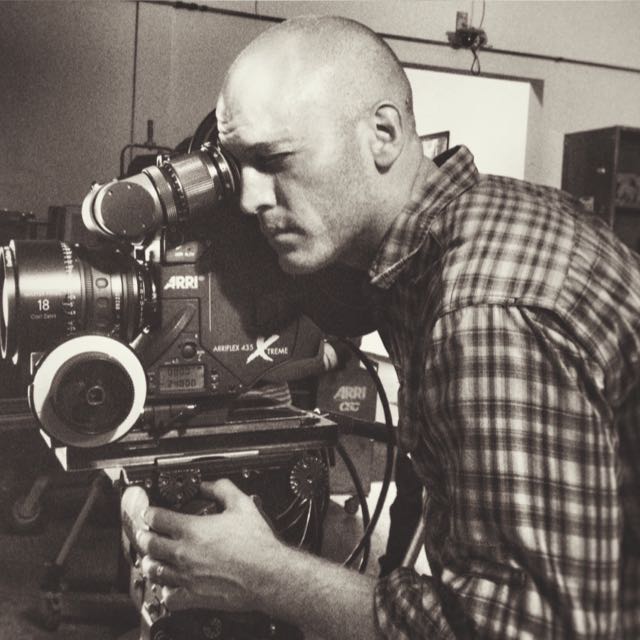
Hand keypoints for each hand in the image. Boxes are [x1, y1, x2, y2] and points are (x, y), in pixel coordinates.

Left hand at [135, 478, 282, 611]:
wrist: (267, 574)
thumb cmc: (257, 543)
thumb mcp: (242, 504)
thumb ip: (221, 488)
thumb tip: (208, 484)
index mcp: (192, 529)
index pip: (156, 518)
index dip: (150, 512)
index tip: (151, 512)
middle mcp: (183, 553)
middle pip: (149, 543)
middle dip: (144, 535)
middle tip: (145, 532)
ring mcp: (185, 577)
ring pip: (153, 570)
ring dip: (149, 561)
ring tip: (151, 557)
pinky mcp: (192, 596)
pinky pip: (167, 596)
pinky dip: (164, 589)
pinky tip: (168, 584)